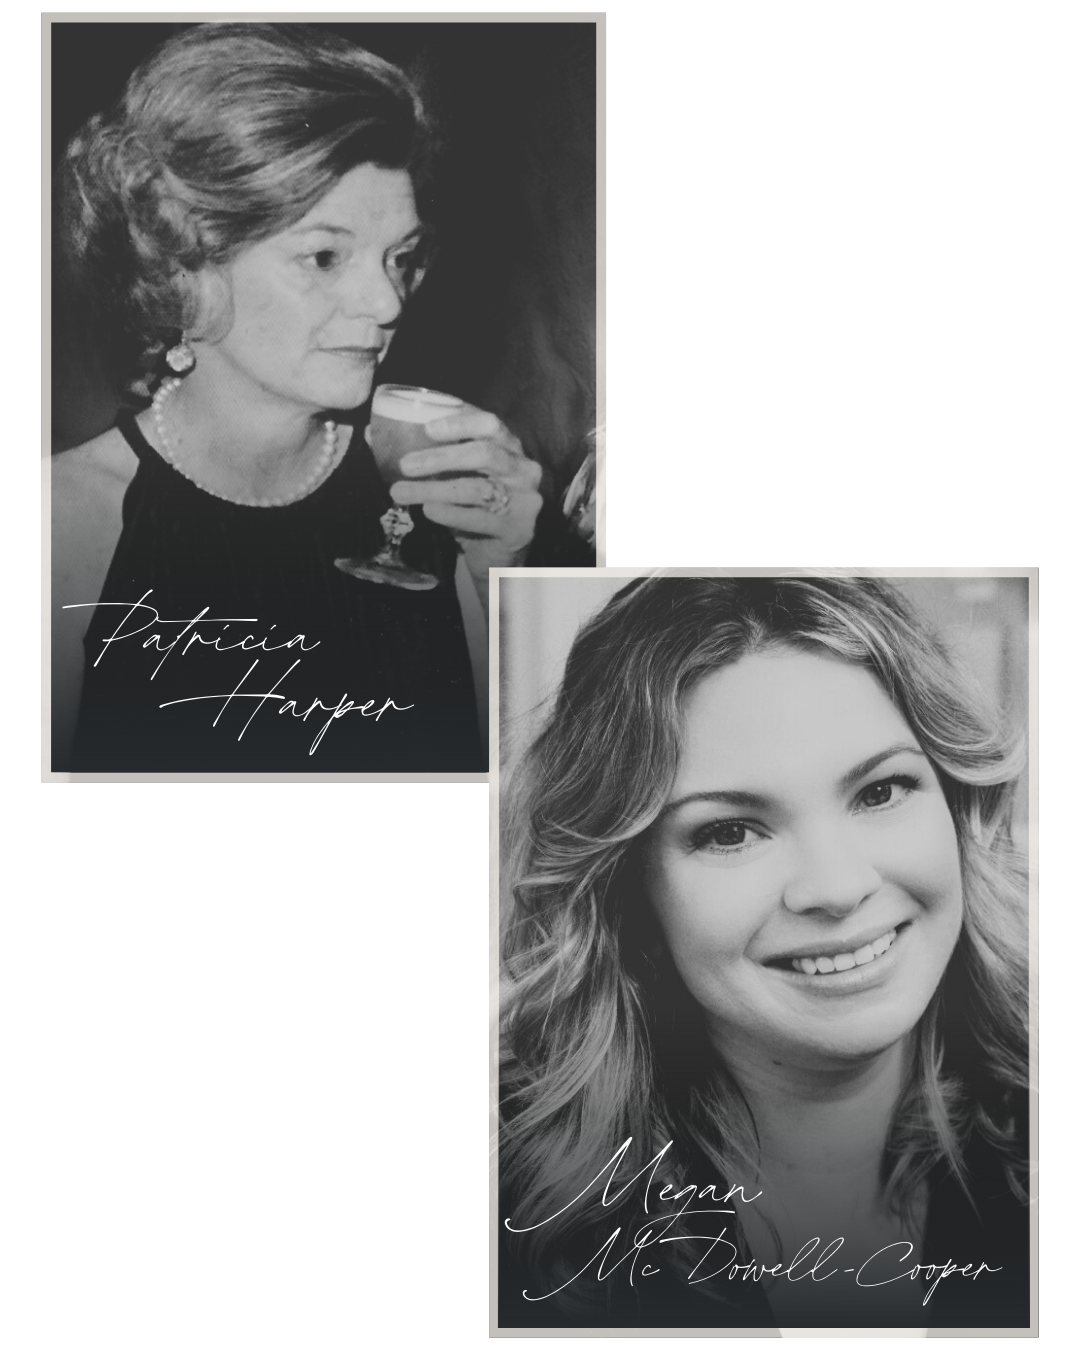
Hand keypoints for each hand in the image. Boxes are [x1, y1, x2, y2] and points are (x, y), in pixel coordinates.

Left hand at [387, 406, 541, 589]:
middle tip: (405, 465)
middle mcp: (523, 468)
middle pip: (485, 453)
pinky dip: (451, 514)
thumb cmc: (472, 507)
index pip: (490, 424)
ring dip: (435, 489)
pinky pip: (481, 519)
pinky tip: (429, 511)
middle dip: (442, 457)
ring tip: (401, 493)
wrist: (497, 555)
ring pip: (477, 489)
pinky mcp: (519, 528)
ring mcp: (526, 499)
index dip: (460, 422)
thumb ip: (424, 456)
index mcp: (508, 447)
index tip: (427, 428)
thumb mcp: (452, 478)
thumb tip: (371, 436)